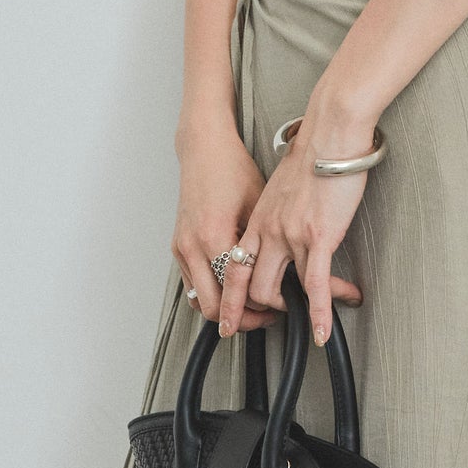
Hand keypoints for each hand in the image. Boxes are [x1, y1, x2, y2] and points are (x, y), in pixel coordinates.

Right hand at [171, 119, 280, 333]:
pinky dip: (213, 293)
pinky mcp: (178, 246)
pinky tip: (233, 288)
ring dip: (224, 309)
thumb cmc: (233, 169)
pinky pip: (193, 285)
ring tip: (252, 307)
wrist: (204, 148)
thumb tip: (290, 272)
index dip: (260, 308)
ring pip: (200, 301)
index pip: (235, 293)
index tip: (279, 309)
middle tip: (267, 317)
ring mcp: (182, 248)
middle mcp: (192, 246)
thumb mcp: (258, 204)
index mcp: (214, 236)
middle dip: (241, 319)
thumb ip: (266, 243)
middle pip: (213, 308)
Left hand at [216, 109, 371, 347]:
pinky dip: (320, 313)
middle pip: (251, 287)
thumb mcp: (281, 186)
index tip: (230, 321)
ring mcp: (290, 236)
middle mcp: (267, 230)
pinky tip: (324, 331)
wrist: (330, 132)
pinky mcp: (318, 237)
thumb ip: (276, 210)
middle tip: (278, 322)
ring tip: (313, 324)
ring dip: (297, 313)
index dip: (230, 301)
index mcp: (258, 218)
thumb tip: (282, 223)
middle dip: (261, 313)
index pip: (233, 269)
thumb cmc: (313, 152)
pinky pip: (315, 286)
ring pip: (282, 290)